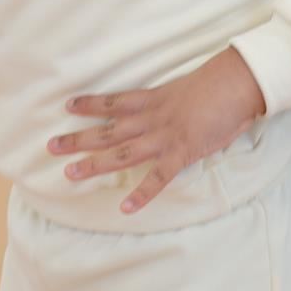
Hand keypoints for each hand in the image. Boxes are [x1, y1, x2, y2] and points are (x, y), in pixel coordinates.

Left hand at [49, 47, 267, 213]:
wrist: (239, 83)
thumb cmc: (220, 83)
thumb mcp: (189, 88)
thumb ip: (175, 103)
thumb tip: (174, 111)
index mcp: (155, 99)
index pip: (115, 101)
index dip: (91, 104)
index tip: (69, 105)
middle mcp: (152, 118)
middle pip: (108, 130)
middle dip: (79, 138)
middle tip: (51, 146)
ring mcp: (164, 136)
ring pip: (122, 153)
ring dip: (95, 163)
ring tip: (70, 173)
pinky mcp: (181, 152)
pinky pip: (158, 177)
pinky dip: (142, 193)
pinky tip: (125, 207)